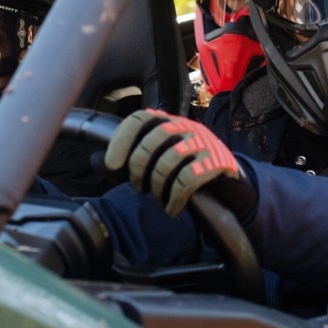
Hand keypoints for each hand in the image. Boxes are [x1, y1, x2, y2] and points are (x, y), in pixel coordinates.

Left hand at [105, 109, 253, 217]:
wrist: (232, 186)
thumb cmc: (190, 171)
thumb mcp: (162, 159)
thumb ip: (133, 159)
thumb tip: (96, 162)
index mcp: (168, 123)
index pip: (140, 119)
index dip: (121, 140)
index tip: (111, 165)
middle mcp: (185, 127)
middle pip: (152, 139)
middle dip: (138, 169)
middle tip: (138, 187)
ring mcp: (202, 143)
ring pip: (169, 160)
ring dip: (158, 187)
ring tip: (159, 199)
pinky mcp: (217, 161)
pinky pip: (188, 179)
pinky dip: (175, 198)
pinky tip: (172, 208)